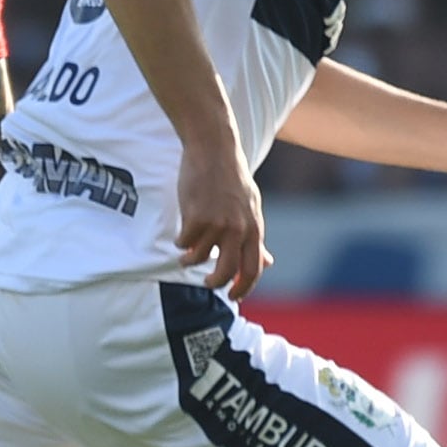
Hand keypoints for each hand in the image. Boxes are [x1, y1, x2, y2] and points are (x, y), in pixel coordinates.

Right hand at [176, 131, 269, 299]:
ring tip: (184, 255)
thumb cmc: (231, 179)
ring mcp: (217, 223)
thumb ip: (255, 237)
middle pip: (227, 270)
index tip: (233, 296)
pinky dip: (180, 242)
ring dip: (189, 260)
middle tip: (206, 284)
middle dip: (214, 283)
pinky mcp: (196, 216)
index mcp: (254, 228)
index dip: (243, 287)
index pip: (253, 268)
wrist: (214, 150)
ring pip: (200, 257)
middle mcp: (238, 229)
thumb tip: (267, 263)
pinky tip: (180, 236)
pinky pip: (184, 241)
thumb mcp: (251, 209)